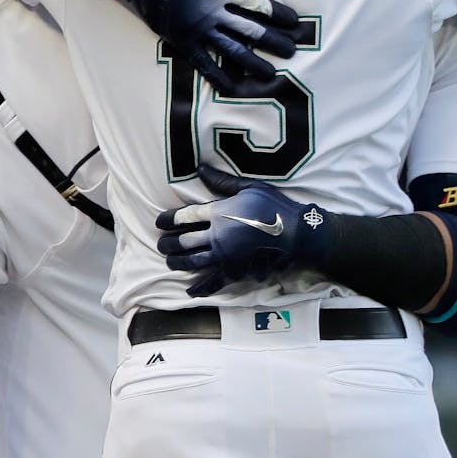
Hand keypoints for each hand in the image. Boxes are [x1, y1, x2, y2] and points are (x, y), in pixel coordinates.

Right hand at [107, 0, 304, 93]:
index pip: (258, 4)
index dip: (279, 14)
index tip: (295, 23)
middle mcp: (215, 12)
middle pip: (252, 30)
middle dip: (274, 41)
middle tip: (292, 51)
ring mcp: (199, 30)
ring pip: (233, 50)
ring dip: (254, 63)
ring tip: (270, 74)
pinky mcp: (183, 41)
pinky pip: (204, 63)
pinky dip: (219, 77)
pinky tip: (233, 88)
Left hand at [156, 164, 334, 296]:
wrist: (297, 234)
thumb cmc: (275, 206)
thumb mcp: (249, 187)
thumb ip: (222, 181)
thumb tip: (199, 167)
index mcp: (219, 213)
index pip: (185, 216)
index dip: (168, 219)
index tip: (159, 222)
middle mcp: (217, 236)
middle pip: (183, 241)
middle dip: (168, 243)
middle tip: (160, 244)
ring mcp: (225, 256)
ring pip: (192, 261)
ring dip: (177, 262)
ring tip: (169, 261)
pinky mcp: (235, 271)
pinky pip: (213, 282)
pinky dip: (200, 287)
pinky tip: (189, 290)